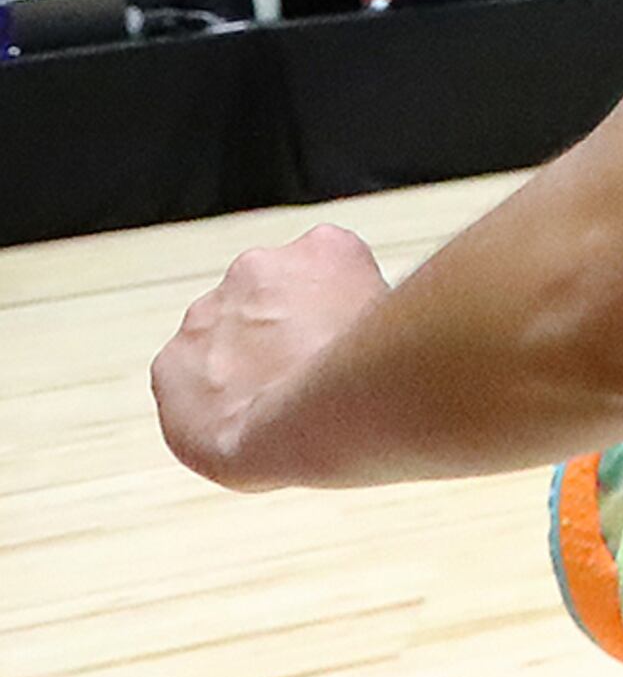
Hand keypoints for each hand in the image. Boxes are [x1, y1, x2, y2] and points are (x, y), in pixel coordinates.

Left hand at [152, 223, 387, 489]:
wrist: (314, 423)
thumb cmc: (374, 381)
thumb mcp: (398, 327)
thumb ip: (368, 313)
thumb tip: (371, 331)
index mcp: (325, 250)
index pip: (327, 274)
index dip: (337, 316)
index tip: (346, 346)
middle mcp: (259, 267)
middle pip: (268, 302)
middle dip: (284, 336)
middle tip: (313, 380)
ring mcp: (207, 313)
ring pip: (224, 339)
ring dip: (244, 367)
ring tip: (280, 411)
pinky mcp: (170, 363)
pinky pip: (187, 382)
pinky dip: (211, 404)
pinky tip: (245, 426)